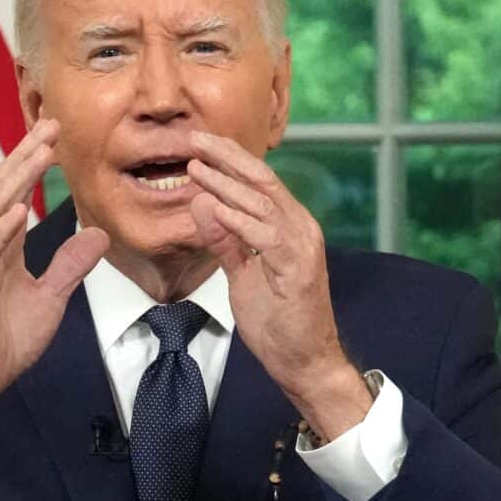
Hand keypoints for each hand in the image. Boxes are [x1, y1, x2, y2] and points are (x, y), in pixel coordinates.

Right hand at [0, 119, 110, 442]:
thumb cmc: (4, 340)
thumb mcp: (51, 297)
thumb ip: (70, 265)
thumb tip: (98, 234)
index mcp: (1, 246)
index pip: (16, 193)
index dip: (33, 162)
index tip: (55, 134)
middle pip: (3, 189)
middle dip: (26, 155)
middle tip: (50, 124)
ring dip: (16, 179)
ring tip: (39, 151)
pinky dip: (2, 229)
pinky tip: (19, 210)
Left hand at [184, 131, 372, 441]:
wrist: (306, 362)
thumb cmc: (278, 321)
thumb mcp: (243, 274)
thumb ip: (226, 240)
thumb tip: (202, 204)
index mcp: (289, 226)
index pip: (259, 182)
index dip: (229, 160)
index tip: (198, 145)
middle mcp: (301, 228)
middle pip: (263, 181)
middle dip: (227, 157)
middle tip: (194, 139)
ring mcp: (302, 247)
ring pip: (264, 203)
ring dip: (227, 184)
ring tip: (196, 167)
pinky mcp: (298, 269)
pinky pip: (267, 237)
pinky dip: (240, 220)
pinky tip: (216, 208)